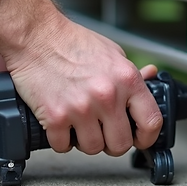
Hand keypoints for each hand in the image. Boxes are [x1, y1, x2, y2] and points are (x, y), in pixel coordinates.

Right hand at [0, 0, 162, 155]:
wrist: (35, 36)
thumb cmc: (70, 42)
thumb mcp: (111, 52)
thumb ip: (130, 72)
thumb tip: (149, 78)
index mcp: (126, 79)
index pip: (151, 122)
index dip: (146, 137)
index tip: (138, 138)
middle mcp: (107, 95)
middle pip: (120, 144)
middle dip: (110, 142)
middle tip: (101, 131)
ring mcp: (81, 108)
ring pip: (92, 148)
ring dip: (84, 141)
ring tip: (77, 123)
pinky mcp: (56, 117)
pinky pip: (63, 146)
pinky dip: (60, 139)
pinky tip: (59, 123)